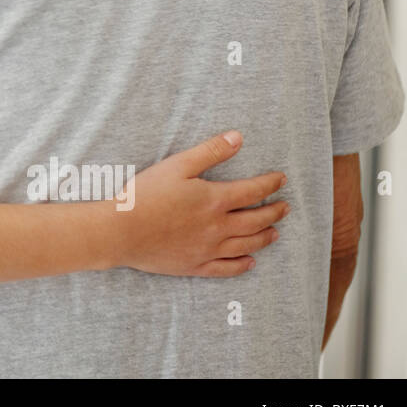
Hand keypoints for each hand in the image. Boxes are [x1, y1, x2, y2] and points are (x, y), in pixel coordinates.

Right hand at [118, 131, 288, 276]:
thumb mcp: (177, 165)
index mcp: (214, 200)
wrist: (121, 231)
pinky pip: (226, 268)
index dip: (270, 184)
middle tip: (284, 207)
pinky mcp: (195, 265)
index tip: (281, 179)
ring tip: (274, 233)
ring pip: (246, 245)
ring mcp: (208, 249)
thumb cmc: (145, 195)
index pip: (252, 191)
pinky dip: (242, 265)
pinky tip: (249, 262)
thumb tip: (237, 138)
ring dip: (264, 237)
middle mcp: (218, 227)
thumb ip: (209, 152)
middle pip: (255, 220)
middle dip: (273, 212)